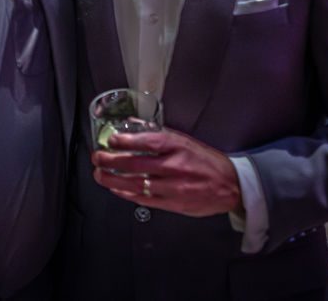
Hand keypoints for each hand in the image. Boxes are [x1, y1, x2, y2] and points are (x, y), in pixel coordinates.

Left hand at [91, 129, 240, 216]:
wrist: (230, 185)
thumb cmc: (207, 161)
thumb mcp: (184, 140)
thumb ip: (157, 133)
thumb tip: (132, 124)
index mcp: (177, 146)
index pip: (146, 141)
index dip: (124, 141)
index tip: (110, 139)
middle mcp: (174, 166)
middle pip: (135, 164)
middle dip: (111, 161)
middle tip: (98, 158)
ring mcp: (173, 187)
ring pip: (135, 184)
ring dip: (113, 180)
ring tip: (100, 175)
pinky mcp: (172, 204)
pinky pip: (144, 199)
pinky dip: (127, 194)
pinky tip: (116, 189)